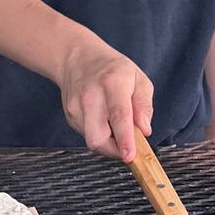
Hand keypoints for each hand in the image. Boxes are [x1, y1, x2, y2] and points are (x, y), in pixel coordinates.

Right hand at [55, 33, 153, 162]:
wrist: (77, 58)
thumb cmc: (112, 69)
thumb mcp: (138, 78)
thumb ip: (144, 105)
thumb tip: (145, 130)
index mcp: (112, 83)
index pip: (118, 115)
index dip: (125, 139)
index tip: (129, 156)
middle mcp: (91, 97)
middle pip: (99, 137)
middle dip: (116, 149)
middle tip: (129, 144)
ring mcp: (76, 108)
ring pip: (93, 141)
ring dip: (109, 143)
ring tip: (115, 127)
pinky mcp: (70, 116)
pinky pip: (87, 136)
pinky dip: (100, 135)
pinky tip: (103, 121)